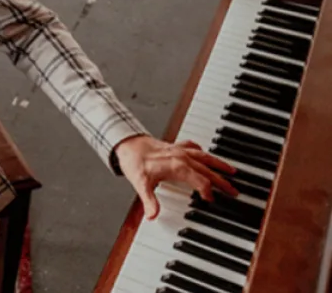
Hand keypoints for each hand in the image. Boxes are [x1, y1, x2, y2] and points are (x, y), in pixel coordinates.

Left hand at [114, 135, 237, 219]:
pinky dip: (202, 152)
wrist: (127, 144)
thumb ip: (149, 201)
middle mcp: (182, 157)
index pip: (201, 181)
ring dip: (219, 164)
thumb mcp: (141, 185)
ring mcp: (180, 150)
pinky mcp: (176, 146)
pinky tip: (206, 155)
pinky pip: (194, 148)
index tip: (210, 201)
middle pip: (208, 170)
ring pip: (205, 157)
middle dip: (222, 181)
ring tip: (232, 171)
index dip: (207, 192)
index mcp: (178, 167)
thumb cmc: (134, 163)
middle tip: (234, 191)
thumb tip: (153, 216)